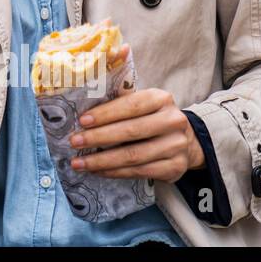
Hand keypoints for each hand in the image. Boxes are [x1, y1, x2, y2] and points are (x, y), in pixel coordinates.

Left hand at [66, 86, 204, 183]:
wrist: (186, 140)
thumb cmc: (151, 117)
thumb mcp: (142, 101)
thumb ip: (119, 96)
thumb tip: (86, 88)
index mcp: (161, 99)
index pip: (130, 105)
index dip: (105, 114)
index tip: (82, 121)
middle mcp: (173, 121)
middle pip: (131, 131)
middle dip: (98, 138)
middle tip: (74, 142)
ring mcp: (176, 146)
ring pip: (134, 156)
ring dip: (102, 161)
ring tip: (79, 162)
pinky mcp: (175, 168)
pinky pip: (140, 172)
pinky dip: (115, 172)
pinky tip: (97, 170)